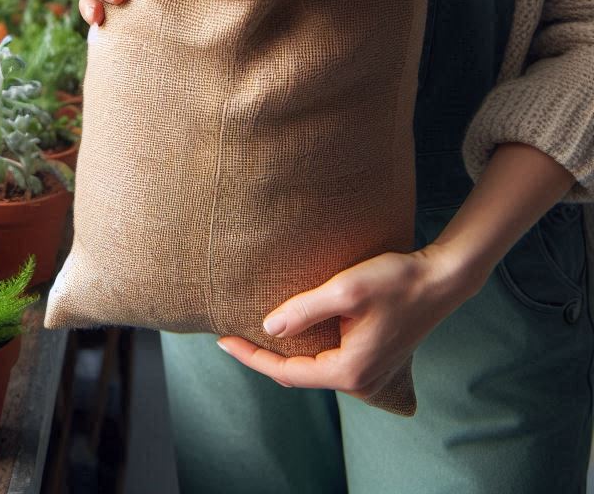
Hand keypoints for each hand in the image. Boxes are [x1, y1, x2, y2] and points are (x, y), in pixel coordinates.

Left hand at [216, 243, 478, 400]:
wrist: (440, 280)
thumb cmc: (395, 280)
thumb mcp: (345, 289)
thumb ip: (305, 309)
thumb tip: (268, 327)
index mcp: (349, 371)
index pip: (285, 372)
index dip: (250, 357)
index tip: (221, 340)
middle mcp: (360, 382)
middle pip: (296, 376)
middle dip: (262, 358)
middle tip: (228, 336)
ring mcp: (370, 375)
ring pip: (313, 370)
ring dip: (283, 356)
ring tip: (252, 336)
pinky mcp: (374, 362)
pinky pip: (328, 363)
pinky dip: (304, 351)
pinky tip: (291, 334)